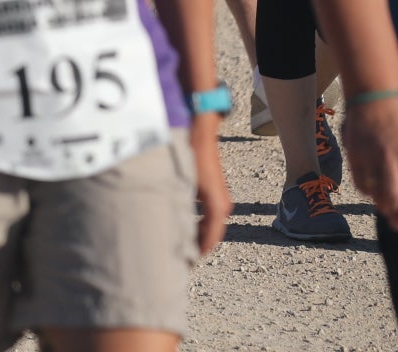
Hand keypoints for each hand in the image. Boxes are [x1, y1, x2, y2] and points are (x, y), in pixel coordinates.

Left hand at [189, 114, 231, 255]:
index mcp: (217, 207)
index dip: (199, 251)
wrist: (201, 134)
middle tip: (181, 258)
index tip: (188, 262)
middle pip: (211, 235)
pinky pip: (209, 216)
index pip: (211, 238)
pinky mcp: (214, 193)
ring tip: (182, 246)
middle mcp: (222, 206)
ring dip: (199, 236)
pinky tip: (186, 228)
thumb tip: (176, 229)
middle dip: (198, 247)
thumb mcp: (186, 185)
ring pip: (210, 226)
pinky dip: (200, 225)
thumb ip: (182, 207)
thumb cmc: (192, 158)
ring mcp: (220, 199)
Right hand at [345, 95, 397, 230]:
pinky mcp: (354, 153)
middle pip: (394, 194)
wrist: (374, 98)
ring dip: (382, 207)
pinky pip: (360, 181)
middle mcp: (391, 155)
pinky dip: (367, 192)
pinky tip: (374, 195)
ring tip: (388, 214)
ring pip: (375, 190)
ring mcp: (370, 154)